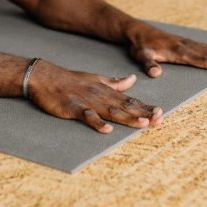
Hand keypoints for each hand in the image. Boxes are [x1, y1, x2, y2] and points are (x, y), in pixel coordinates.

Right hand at [26, 60, 162, 132]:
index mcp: (106, 91)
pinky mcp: (73, 108)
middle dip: (142, 113)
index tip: (160, 113)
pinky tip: (107, 129)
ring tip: (142, 123)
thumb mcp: (96, 79)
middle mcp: (100, 96)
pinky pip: (87, 116)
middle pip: (124, 106)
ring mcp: (87, 101)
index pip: (130, 99)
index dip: (144, 107)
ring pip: (110, 111)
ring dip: (126, 117)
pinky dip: (97, 122)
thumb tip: (133, 79)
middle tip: (159, 119)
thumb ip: (115, 82)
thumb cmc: (71, 80)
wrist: (45, 77)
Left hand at [128, 25, 206, 77]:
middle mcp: (186, 46)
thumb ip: (149, 64)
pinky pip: (204, 46)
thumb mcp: (141, 56)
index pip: (202, 60)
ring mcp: (187, 43)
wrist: (137, 31)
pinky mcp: (185, 42)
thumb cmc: (140, 45)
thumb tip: (156, 73)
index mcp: (178, 52)